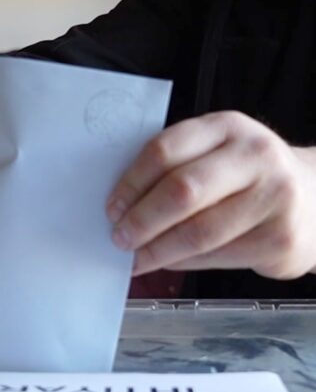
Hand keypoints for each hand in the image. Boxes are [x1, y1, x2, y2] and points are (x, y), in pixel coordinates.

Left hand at [108, 111, 315, 279]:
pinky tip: (168, 262)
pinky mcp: (280, 238)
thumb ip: (176, 167)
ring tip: (136, 257)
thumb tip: (122, 206)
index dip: (131, 183)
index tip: (111, 207)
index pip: (165, 151)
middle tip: (119, 237)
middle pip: (182, 191)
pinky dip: (183, 263)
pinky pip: (217, 256)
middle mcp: (255, 156)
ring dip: (158, 250)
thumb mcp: (217, 153)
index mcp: (227, 128)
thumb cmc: (247, 176)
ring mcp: (274, 197)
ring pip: (198, 231)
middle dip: (142, 220)